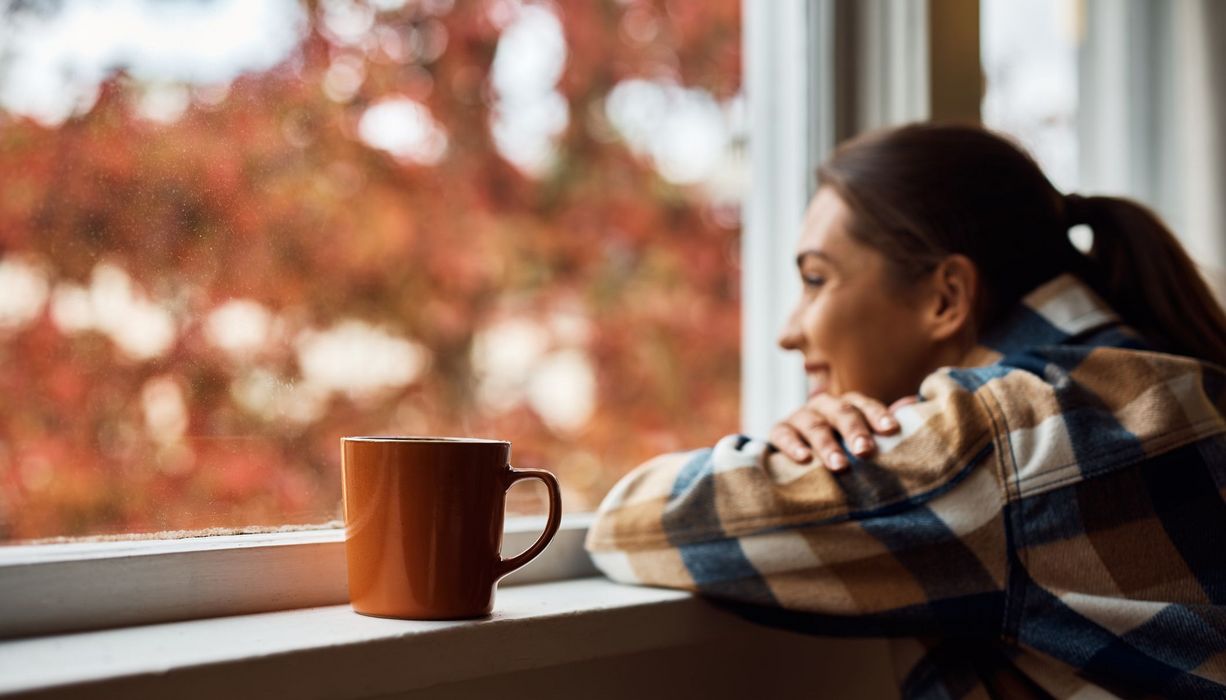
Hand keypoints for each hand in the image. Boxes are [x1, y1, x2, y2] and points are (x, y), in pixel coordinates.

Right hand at [769, 392, 913, 470]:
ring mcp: (799, 417)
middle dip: (854, 431)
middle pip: (841, 411)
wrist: (798, 462)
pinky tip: (804, 460)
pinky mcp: (778, 431)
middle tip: (865, 451)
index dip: (877, 415)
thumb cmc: (840, 451)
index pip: (864, 405)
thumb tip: (914, 407)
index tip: (891, 430)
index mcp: (847, 405)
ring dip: (827, 445)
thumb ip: (884, 428)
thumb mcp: (861, 441)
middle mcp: (824, 406)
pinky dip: (793, 446)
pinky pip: (782, 435)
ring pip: (814, 425)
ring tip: (840, 466)